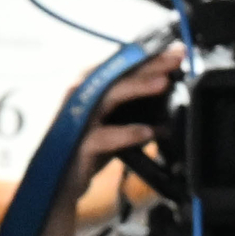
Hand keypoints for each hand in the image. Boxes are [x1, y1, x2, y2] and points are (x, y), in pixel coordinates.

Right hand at [66, 46, 178, 196]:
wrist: (57, 184)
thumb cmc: (85, 151)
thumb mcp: (113, 127)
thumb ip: (133, 114)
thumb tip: (166, 106)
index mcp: (91, 87)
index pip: (122, 66)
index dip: (149, 57)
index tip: (177, 51)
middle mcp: (82, 96)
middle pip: (119, 74)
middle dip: (150, 64)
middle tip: (177, 56)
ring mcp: (79, 119)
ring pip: (110, 96)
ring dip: (138, 87)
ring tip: (164, 82)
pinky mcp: (79, 145)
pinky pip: (104, 136)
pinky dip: (127, 133)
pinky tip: (148, 132)